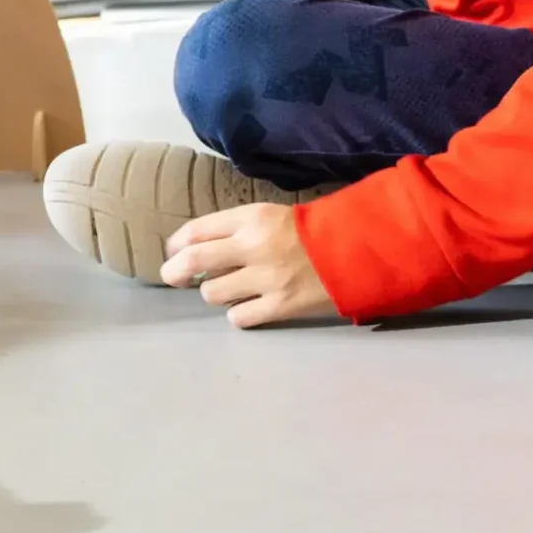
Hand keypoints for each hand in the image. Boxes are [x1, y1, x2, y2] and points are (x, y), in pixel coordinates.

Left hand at [160, 202, 336, 326]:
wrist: (359, 248)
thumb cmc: (314, 229)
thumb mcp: (272, 215)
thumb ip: (237, 228)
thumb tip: (199, 247)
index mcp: (251, 218)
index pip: (196, 230)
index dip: (176, 244)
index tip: (173, 252)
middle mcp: (252, 246)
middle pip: (194, 260)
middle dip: (176, 271)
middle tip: (173, 278)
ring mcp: (266, 278)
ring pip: (213, 293)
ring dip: (215, 293)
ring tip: (229, 289)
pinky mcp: (281, 306)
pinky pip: (240, 317)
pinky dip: (238, 314)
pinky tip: (248, 307)